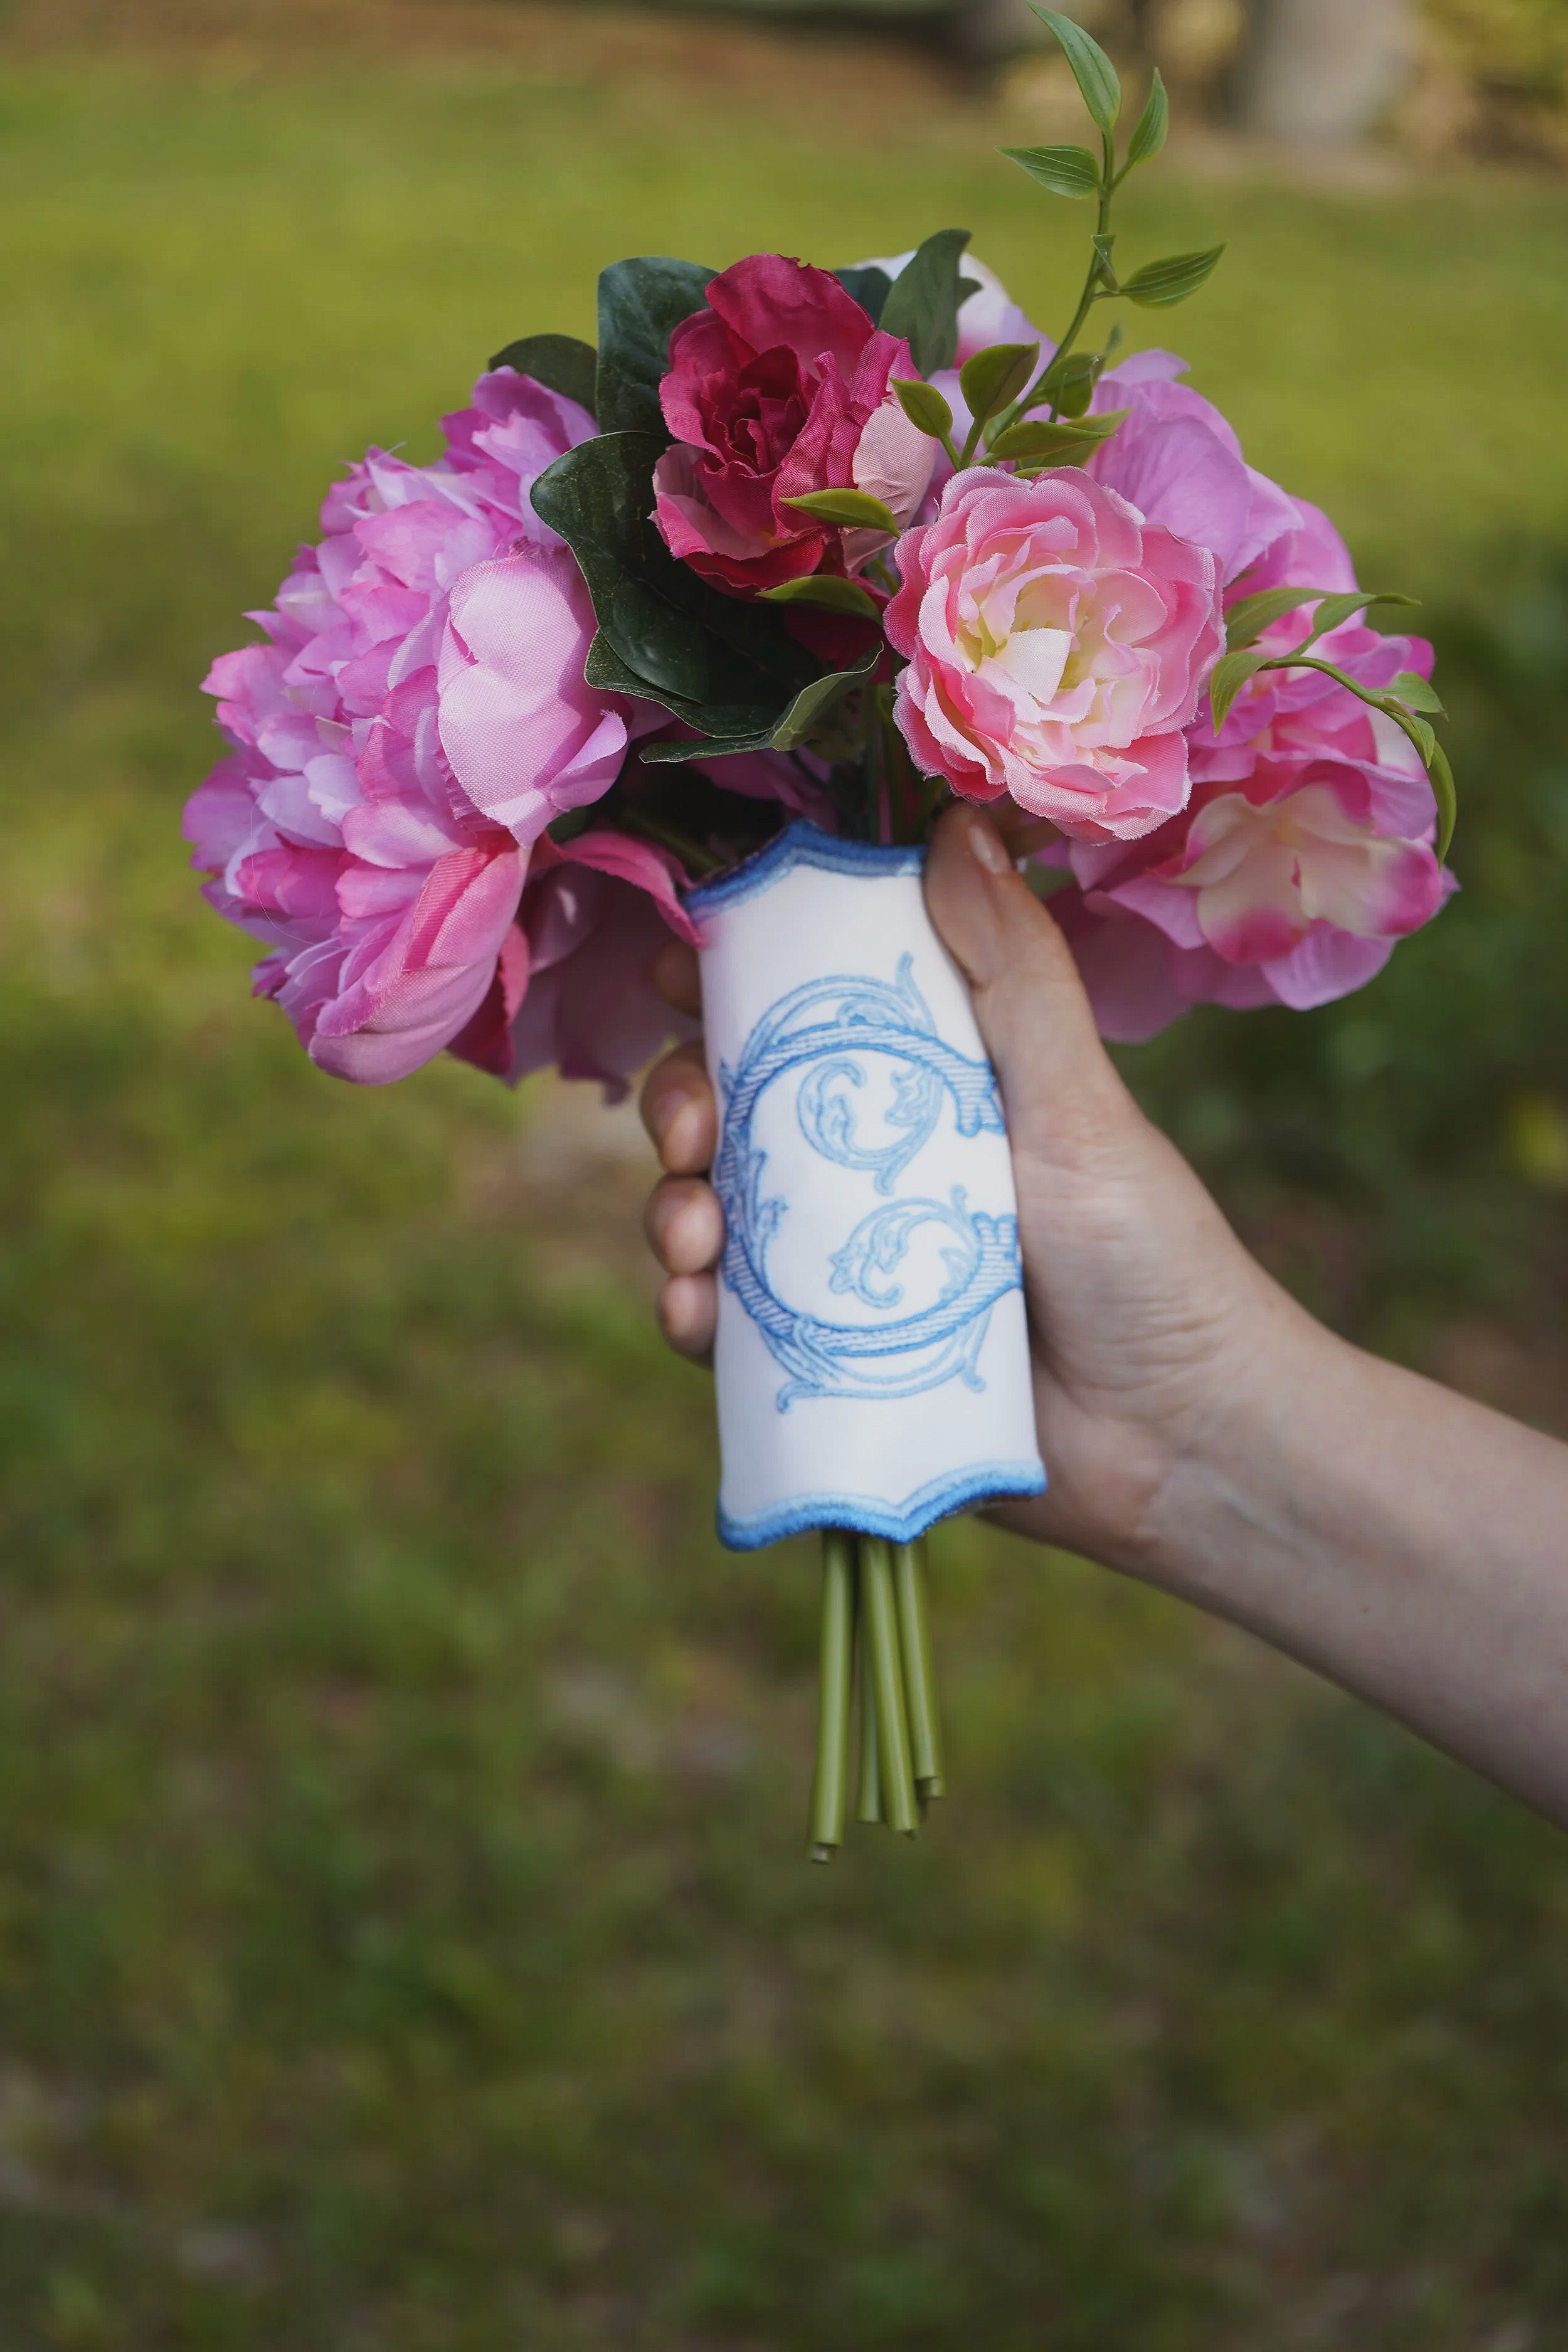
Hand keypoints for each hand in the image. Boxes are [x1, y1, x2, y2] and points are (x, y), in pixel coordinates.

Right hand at [639, 801, 1305, 1572]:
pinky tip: (692, 1311)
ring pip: (713, 1218)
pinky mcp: (831, 1367)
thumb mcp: (1078, 1103)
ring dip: (671, 1211)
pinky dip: (691, 1314)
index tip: (680, 967)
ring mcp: (844, 1272)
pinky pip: (730, 1331)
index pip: (805, 1018)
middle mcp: (874, 1174)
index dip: (729, 988)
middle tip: (687, 1130)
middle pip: (731, 1116)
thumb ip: (1013, 974)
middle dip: (679, 1106)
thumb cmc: (1148, 1258)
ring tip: (692, 1234)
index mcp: (929, 1093)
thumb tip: (955, 824)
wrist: (1178, 1442)